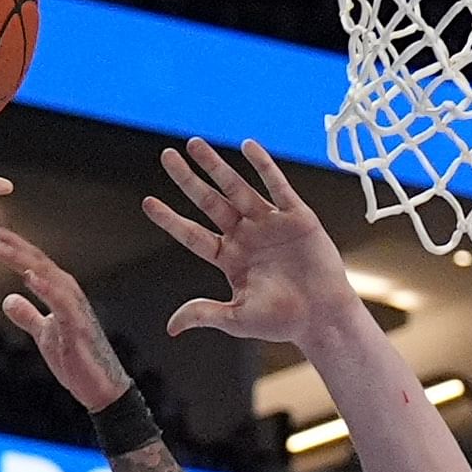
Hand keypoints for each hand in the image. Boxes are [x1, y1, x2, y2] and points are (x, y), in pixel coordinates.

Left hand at [0, 219, 129, 411]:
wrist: (101, 387)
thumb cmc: (77, 360)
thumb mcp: (44, 334)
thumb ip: (27, 315)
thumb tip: (8, 300)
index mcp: (57, 290)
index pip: (28, 260)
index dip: (6, 244)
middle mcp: (66, 290)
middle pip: (32, 257)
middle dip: (7, 240)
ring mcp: (73, 305)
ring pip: (42, 272)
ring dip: (17, 255)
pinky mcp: (77, 324)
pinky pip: (59, 301)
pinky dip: (44, 286)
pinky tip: (27, 276)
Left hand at [145, 138, 355, 355]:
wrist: (322, 317)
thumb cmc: (282, 321)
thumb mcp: (237, 319)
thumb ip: (205, 314)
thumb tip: (172, 327)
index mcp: (230, 259)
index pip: (193, 235)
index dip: (171, 219)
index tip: (148, 203)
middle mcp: (246, 236)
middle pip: (209, 202)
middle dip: (188, 180)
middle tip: (167, 157)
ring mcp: (269, 223)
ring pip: (236, 188)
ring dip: (216, 166)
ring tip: (195, 144)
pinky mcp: (295, 216)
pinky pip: (276, 185)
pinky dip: (263, 165)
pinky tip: (247, 147)